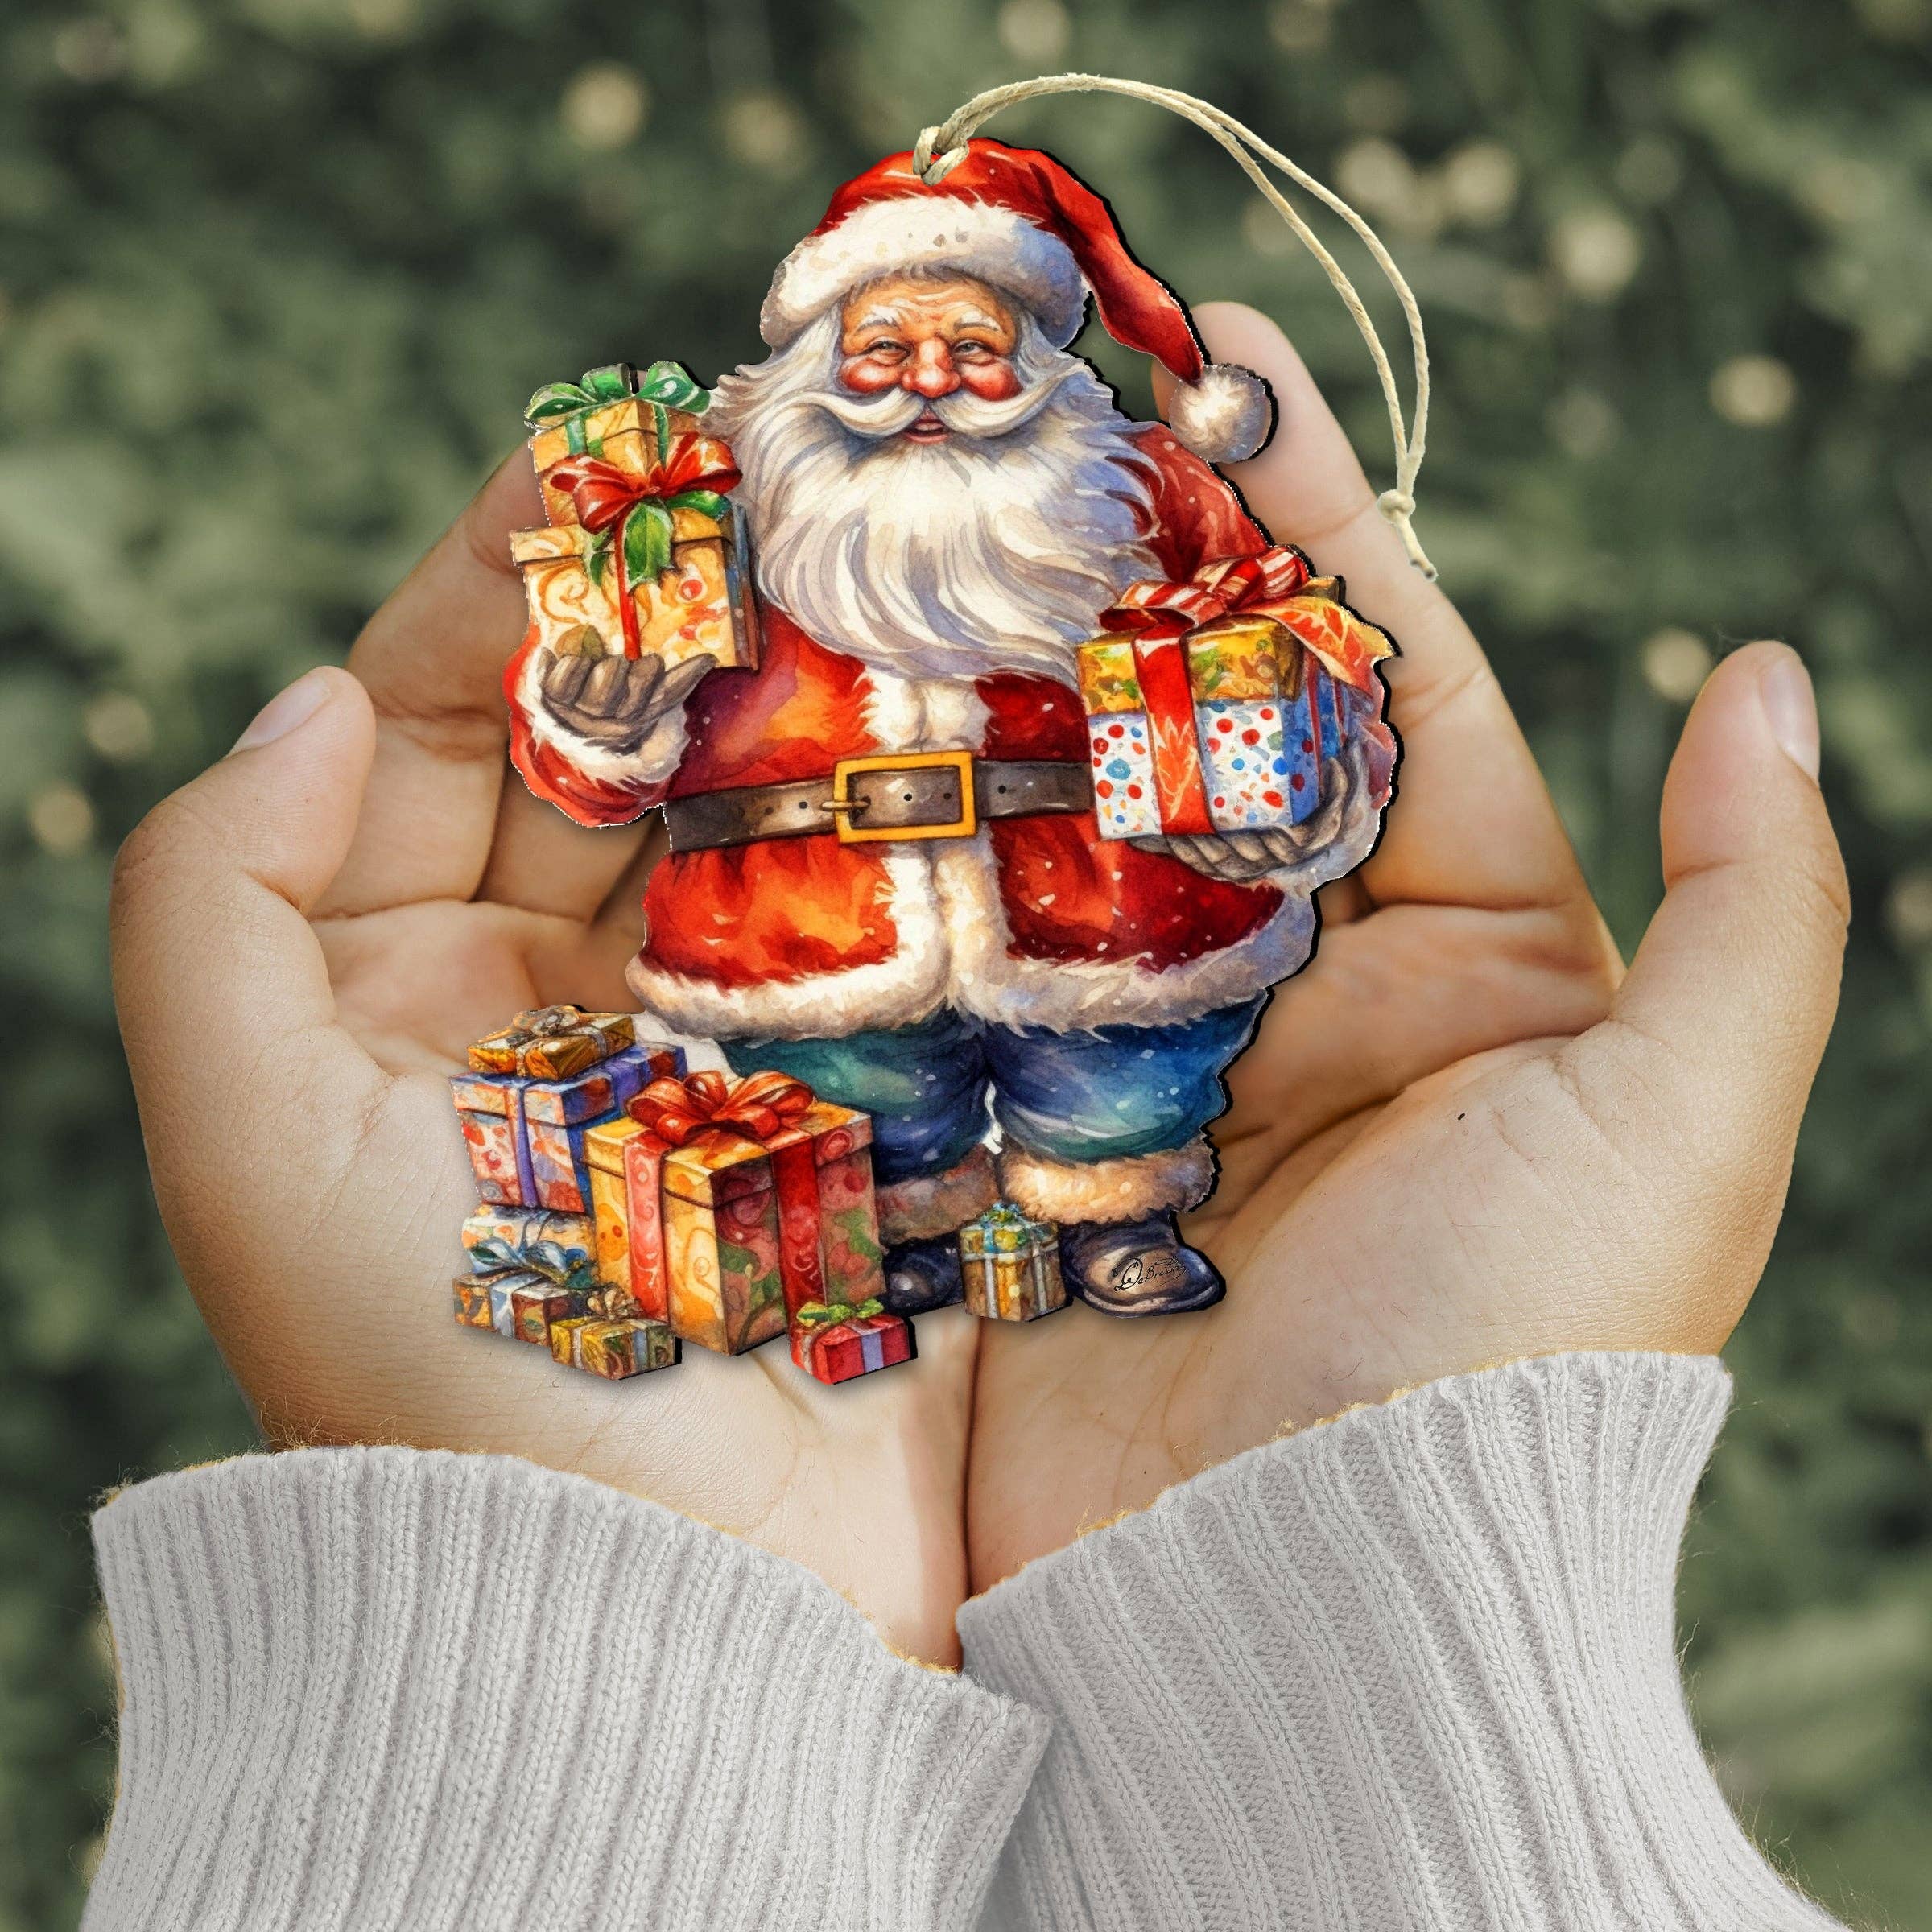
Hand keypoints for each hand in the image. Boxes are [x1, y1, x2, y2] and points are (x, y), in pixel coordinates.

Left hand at [109, 452, 976, 1665]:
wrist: (657, 1611)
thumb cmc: (436, 1390)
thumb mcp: (245, 1148)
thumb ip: (213, 895)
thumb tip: (311, 686)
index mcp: (401, 989)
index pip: (444, 726)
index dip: (513, 583)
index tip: (602, 447)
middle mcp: (557, 1001)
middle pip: (618, 755)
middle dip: (691, 613)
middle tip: (782, 467)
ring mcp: (724, 1044)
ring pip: (758, 822)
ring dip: (816, 700)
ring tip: (896, 560)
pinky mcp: (859, 1105)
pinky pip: (878, 929)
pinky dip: (918, 830)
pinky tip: (982, 725)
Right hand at [967, 305, 1847, 1591]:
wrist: (1312, 1613)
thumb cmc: (1513, 1360)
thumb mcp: (1676, 1128)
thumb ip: (1757, 907)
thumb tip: (1775, 677)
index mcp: (1457, 960)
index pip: (1385, 689)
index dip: (1312, 527)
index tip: (1222, 370)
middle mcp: (1295, 989)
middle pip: (1202, 734)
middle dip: (1128, 578)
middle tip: (1030, 420)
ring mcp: (1136, 1055)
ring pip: (1070, 826)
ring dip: (1000, 691)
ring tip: (908, 534)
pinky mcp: (1011, 1132)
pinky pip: (958, 959)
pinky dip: (907, 857)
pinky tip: (832, 738)